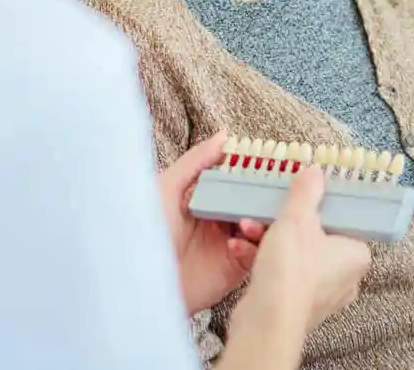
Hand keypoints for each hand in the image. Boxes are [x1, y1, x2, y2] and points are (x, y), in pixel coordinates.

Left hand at [159, 132, 265, 315]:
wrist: (138, 277)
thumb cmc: (144, 228)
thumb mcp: (167, 186)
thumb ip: (196, 160)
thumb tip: (224, 136)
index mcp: (207, 198)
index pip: (239, 181)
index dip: (255, 172)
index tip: (271, 162)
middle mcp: (221, 220)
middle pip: (254, 203)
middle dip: (265, 196)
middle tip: (275, 190)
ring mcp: (228, 245)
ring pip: (261, 228)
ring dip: (260, 223)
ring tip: (246, 222)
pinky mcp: (233, 270)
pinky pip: (254, 256)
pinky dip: (252, 247)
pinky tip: (235, 245)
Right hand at [236, 164, 370, 336]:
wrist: (267, 320)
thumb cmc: (291, 270)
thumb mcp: (297, 217)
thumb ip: (307, 192)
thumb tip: (315, 173)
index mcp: (355, 255)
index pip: (344, 220)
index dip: (322, 204)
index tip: (304, 193)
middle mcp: (344, 277)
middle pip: (314, 235)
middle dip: (284, 221)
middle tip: (269, 211)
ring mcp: (320, 293)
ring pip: (294, 254)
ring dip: (267, 237)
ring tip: (247, 227)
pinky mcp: (296, 304)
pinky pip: (281, 272)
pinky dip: (261, 258)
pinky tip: (240, 247)